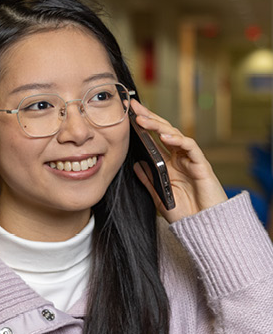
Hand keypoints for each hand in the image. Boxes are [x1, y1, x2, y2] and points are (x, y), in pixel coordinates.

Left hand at [130, 101, 227, 221]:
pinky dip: (178, 140)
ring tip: (143, 120)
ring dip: (159, 126)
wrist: (204, 227)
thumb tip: (135, 166)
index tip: (128, 115)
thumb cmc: (185, 214)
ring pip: (176, 135)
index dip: (144, 126)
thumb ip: (148, 180)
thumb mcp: (158, 196)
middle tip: (134, 107)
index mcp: (170, 164)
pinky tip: (165, 137)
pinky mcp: (202, 166)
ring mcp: (192, 161)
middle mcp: (181, 159)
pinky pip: (191, 148)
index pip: (155, 139)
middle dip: (150, 117)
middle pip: (165, 132)